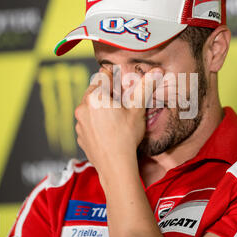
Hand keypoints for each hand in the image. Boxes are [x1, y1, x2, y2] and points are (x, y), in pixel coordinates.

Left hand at [74, 67, 162, 182]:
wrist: (115, 166)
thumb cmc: (127, 136)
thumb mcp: (138, 109)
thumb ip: (145, 87)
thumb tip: (157, 71)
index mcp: (95, 96)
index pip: (102, 76)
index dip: (114, 78)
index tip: (121, 84)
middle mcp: (82, 107)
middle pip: (94, 91)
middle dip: (106, 93)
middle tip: (121, 102)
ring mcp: (79, 123)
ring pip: (89, 107)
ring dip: (99, 108)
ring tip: (115, 118)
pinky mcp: (80, 136)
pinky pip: (87, 123)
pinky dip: (95, 123)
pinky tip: (108, 131)